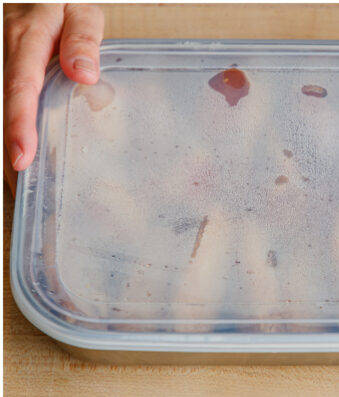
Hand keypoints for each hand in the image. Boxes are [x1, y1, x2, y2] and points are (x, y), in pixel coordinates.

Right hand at [4, 4, 103, 191]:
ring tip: (21, 186)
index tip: (22, 158)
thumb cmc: (62, 2)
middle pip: (1, 109)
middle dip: (7, 151)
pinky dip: (11, 128)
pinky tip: (21, 155)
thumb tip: (85, 75)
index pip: (19, 89)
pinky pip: (7, 101)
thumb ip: (83, 39)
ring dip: (4, 146)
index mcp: (24, 42)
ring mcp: (0, 64)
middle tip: (22, 191)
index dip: (18, 126)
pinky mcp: (4, 72)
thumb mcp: (80, 10)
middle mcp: (4, 56)